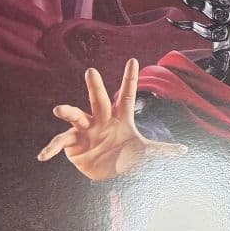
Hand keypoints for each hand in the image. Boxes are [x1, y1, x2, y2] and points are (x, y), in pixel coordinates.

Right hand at [37, 58, 186, 180]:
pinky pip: (60, 142)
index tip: (133, 60)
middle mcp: (102, 118)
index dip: (130, 80)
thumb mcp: (143, 152)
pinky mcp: (72, 142)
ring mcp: (86, 128)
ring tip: (58, 110)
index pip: (127, 96)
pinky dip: (51, 148)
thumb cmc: (125, 154)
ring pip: (76, 116)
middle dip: (95, 87)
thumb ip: (162, 150)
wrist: (106, 170)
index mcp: (120, 117)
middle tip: (91, 72)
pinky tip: (44, 155)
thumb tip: (185, 151)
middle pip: (99, 100)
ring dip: (68, 112)